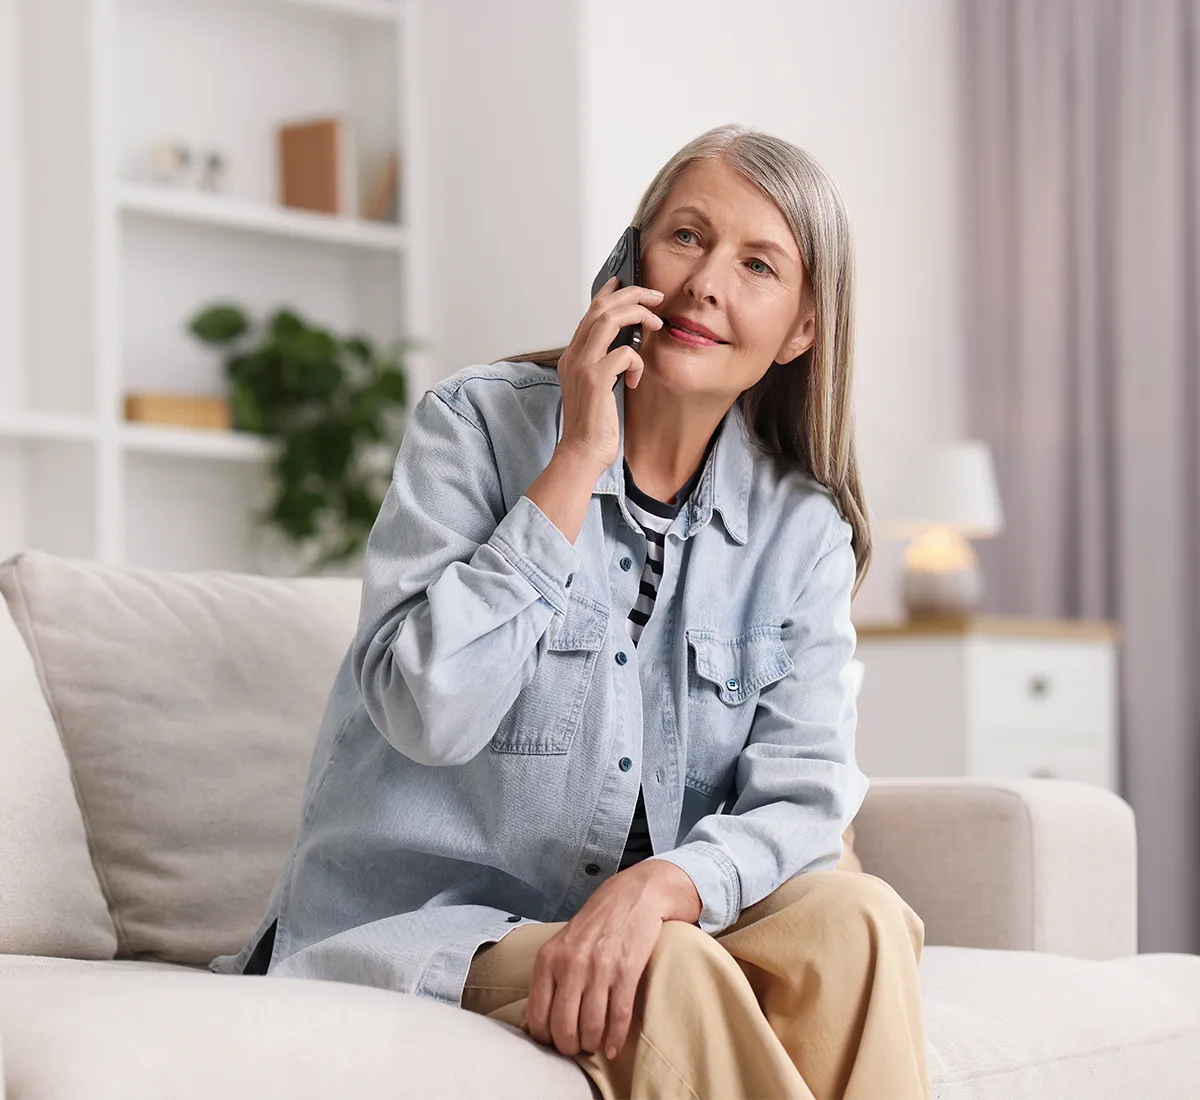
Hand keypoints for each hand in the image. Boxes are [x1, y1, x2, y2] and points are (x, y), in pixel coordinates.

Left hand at [520, 860, 700, 1060]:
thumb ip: (545, 983)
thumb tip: (527, 1027)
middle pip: (563, 1028)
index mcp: (548, 959)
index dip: (546, 1039)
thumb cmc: (594, 925)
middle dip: (570, 1047)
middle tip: (577, 1047)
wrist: (633, 896)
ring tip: (595, 1044)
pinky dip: (616, 1038)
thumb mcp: (560, 947)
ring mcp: (599, 968)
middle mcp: (570, 964)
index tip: (556, 1042)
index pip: (538, 1017)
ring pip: (591, 1027)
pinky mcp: (626, 971)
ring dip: (593, 1044)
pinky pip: (618, 1017)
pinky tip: (614, 1045)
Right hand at [555, 278, 664, 472]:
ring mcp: (582, 366)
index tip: (626, 282)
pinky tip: (636, 379)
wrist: (581, 452)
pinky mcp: (595, 380)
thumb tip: (628, 344)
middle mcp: (573, 356)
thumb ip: (605, 364)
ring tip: (656, 323)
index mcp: (572, 356)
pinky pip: (624, 353)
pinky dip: (637, 361)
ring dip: (638, 315)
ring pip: (609, 319)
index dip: (608, 293)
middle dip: (631, 294)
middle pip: (600, 308)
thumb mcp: (597, 387)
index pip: (589, 312)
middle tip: (654, 296)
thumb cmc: (593, 425)